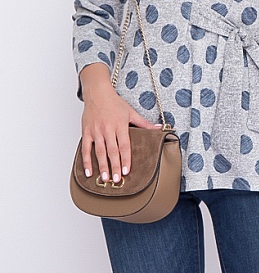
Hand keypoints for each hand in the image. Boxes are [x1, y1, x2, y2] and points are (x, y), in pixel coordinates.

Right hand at [80, 65, 161, 182]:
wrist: (97, 92)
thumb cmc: (114, 103)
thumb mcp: (131, 112)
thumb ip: (144, 124)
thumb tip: (159, 129)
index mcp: (120, 125)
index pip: (124, 145)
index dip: (126, 158)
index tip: (127, 171)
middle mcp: (108, 128)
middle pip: (112, 150)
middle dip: (115, 166)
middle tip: (117, 180)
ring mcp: (96, 131)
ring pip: (99, 151)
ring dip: (102, 166)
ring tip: (105, 178)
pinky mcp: (86, 132)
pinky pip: (86, 148)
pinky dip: (86, 161)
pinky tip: (89, 172)